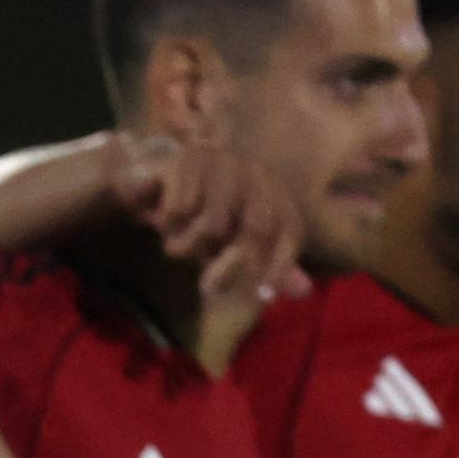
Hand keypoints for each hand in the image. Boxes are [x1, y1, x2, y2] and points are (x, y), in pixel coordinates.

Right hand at [107, 128, 303, 310]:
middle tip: (207, 287)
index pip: (290, 228)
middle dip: (230, 267)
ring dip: (187, 245)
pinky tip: (159, 218)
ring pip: (213, 225)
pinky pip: (180, 211)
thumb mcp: (234, 239)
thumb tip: (304, 291)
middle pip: (258, 228)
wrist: (154, 170)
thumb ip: (266, 261)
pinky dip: (167, 224)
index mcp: (272, 188)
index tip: (264, 297)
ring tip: (175, 241)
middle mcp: (253, 171)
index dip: (282, 264)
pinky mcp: (186, 160)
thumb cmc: (200, 209)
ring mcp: (222, 162)